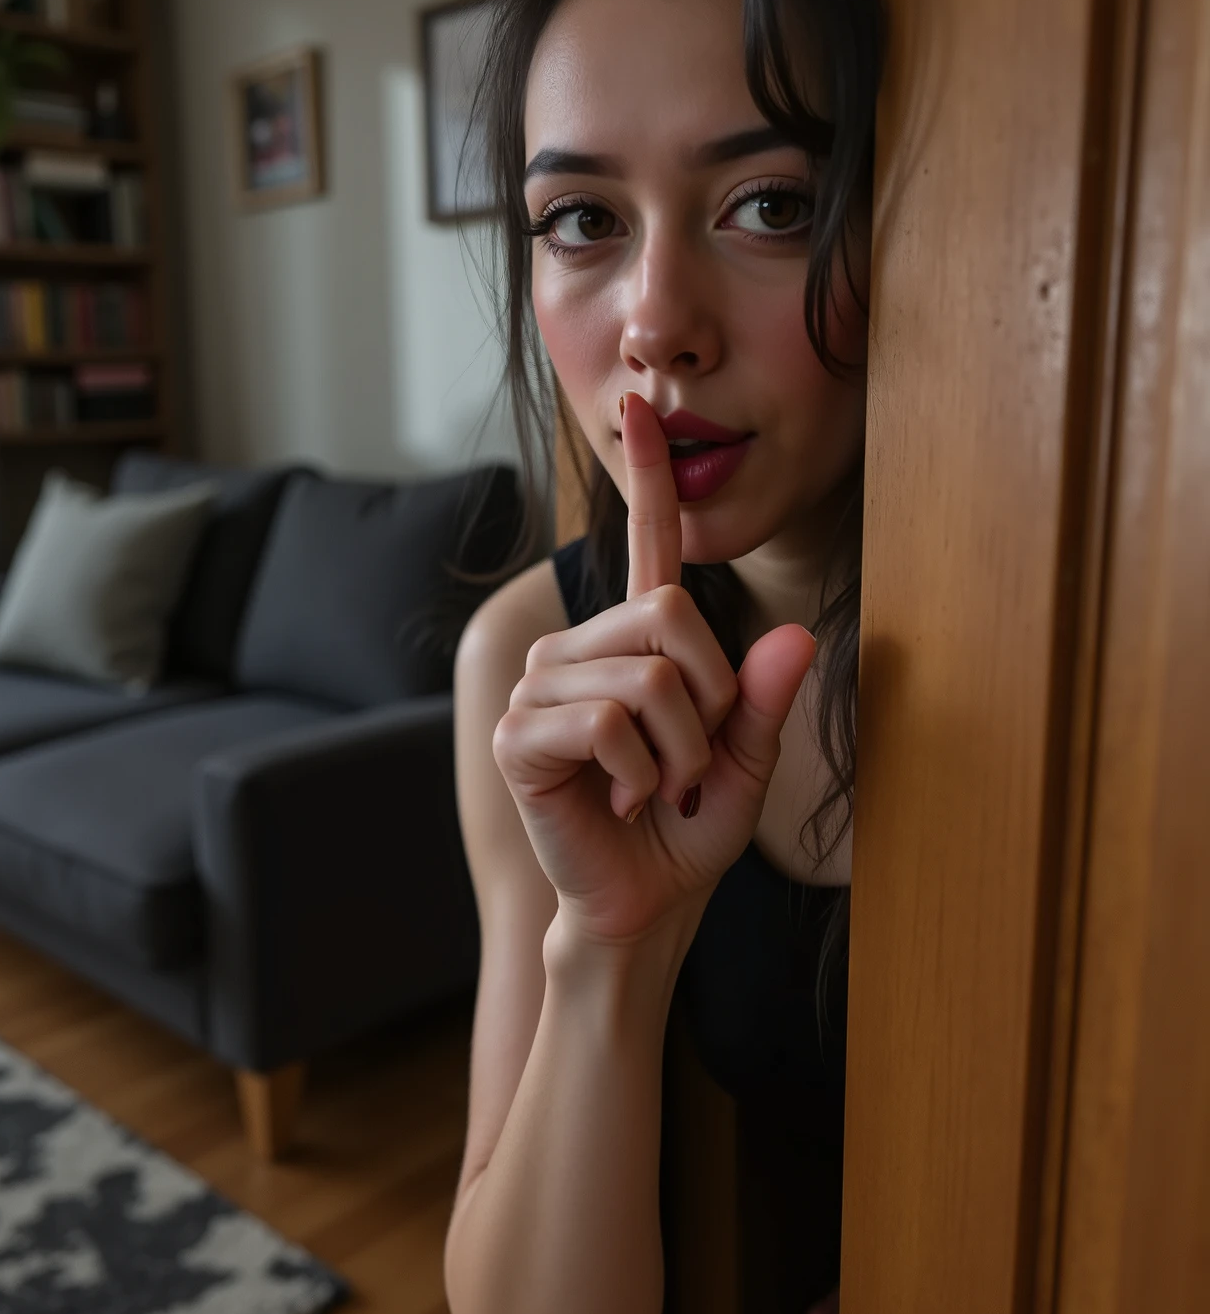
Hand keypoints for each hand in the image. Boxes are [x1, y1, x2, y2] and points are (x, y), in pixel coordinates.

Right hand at [492, 391, 815, 947]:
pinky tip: (622, 804)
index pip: (646, 548)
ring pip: (647, 677)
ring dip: (679, 753)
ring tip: (657, 792)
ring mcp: (542, 686)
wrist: (642, 908)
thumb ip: (763, 702)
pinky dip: (642, 776)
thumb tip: (793, 633)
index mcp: (635, 644)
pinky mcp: (519, 733)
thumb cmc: (687, 834)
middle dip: (710, 700)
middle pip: (669, 612)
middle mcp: (580, 648)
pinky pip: (608, 723)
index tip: (645, 405)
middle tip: (692, 764)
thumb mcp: (745, 765)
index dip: (649, 478)